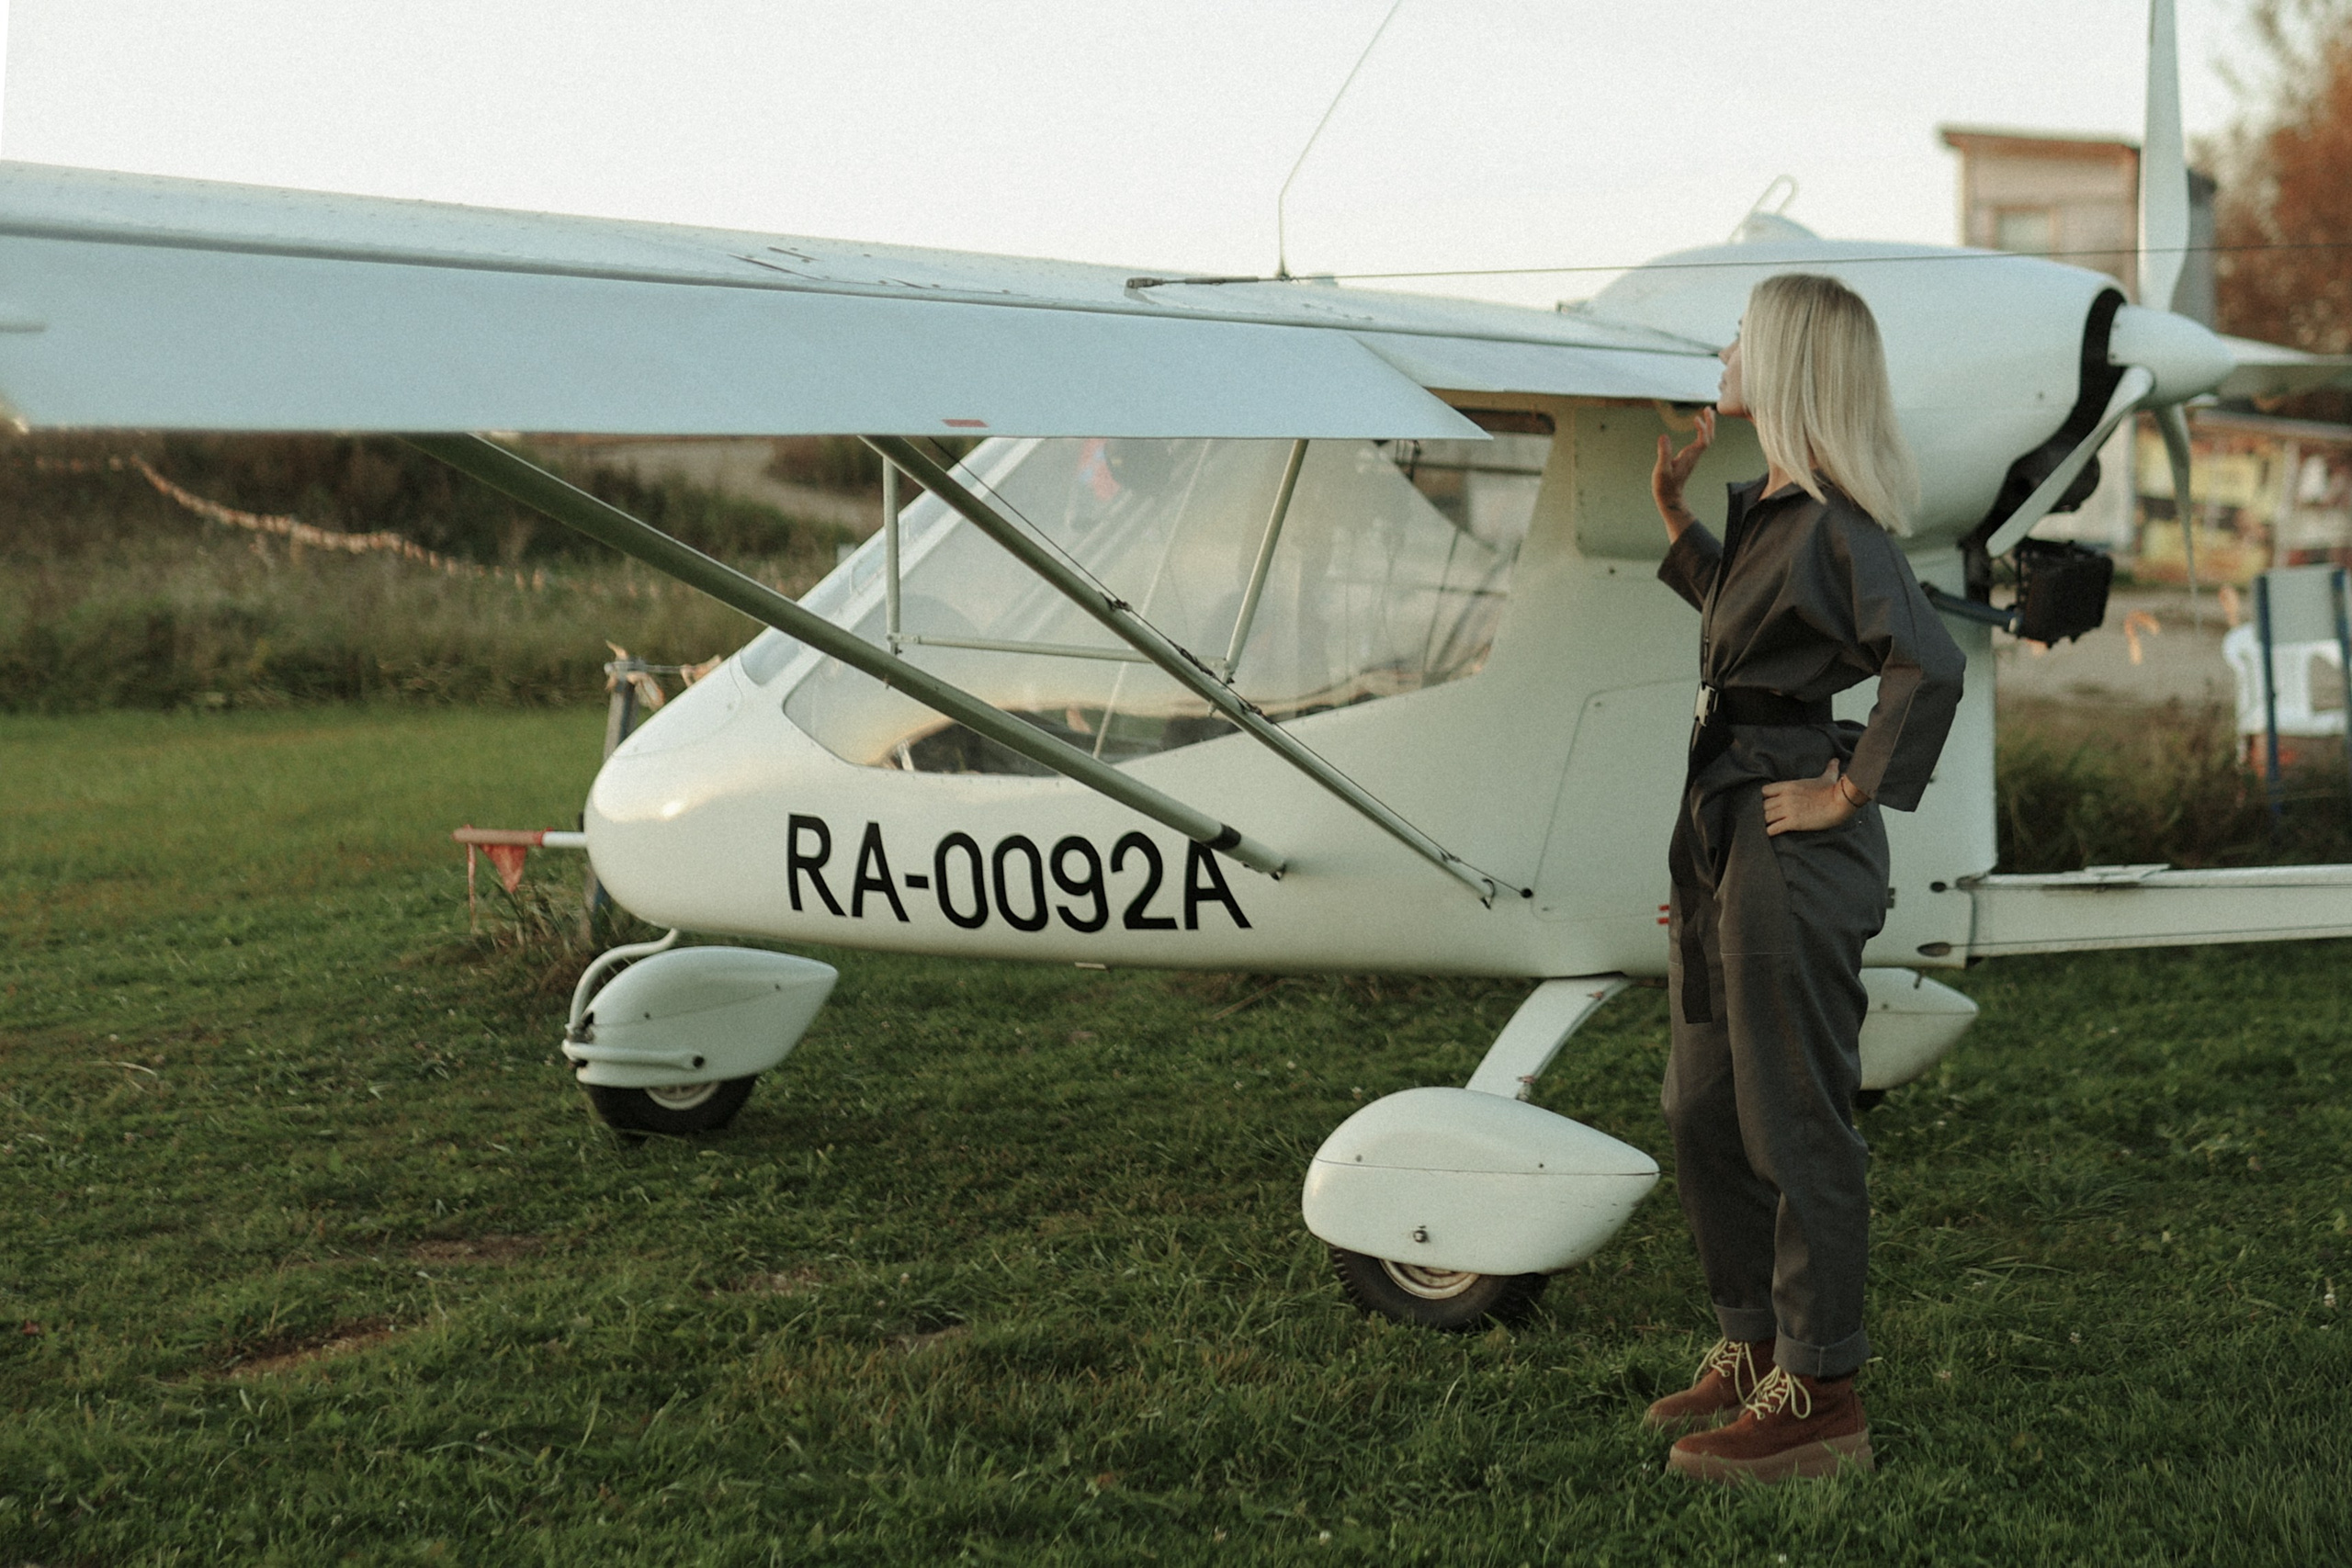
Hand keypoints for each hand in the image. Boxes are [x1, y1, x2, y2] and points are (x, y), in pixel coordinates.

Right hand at [1652, 407, 1715, 535]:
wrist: (1670, 497)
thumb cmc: (1665, 485)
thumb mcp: (1661, 469)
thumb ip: (1663, 453)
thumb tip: (1663, 436)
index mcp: (1690, 457)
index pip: (1703, 440)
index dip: (1703, 428)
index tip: (1695, 418)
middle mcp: (1694, 455)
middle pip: (1709, 437)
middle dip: (1710, 423)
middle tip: (1709, 408)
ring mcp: (1693, 456)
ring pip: (1707, 438)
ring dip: (1708, 425)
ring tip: (1706, 412)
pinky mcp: (1689, 457)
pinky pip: (1701, 441)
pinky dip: (1702, 431)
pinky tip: (1697, 425)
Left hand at [1761, 760, 1861, 835]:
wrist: (1840, 802)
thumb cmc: (1833, 790)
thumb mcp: (1828, 777)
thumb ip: (1828, 768)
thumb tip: (1835, 760)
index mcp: (1789, 786)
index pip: (1764, 791)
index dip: (1764, 798)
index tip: (1768, 804)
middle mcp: (1785, 797)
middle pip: (1762, 805)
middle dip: (1763, 812)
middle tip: (1766, 818)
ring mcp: (1788, 810)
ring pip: (1765, 817)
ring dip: (1765, 823)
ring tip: (1767, 827)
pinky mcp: (1793, 822)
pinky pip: (1773, 828)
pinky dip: (1770, 832)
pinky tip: (1772, 833)